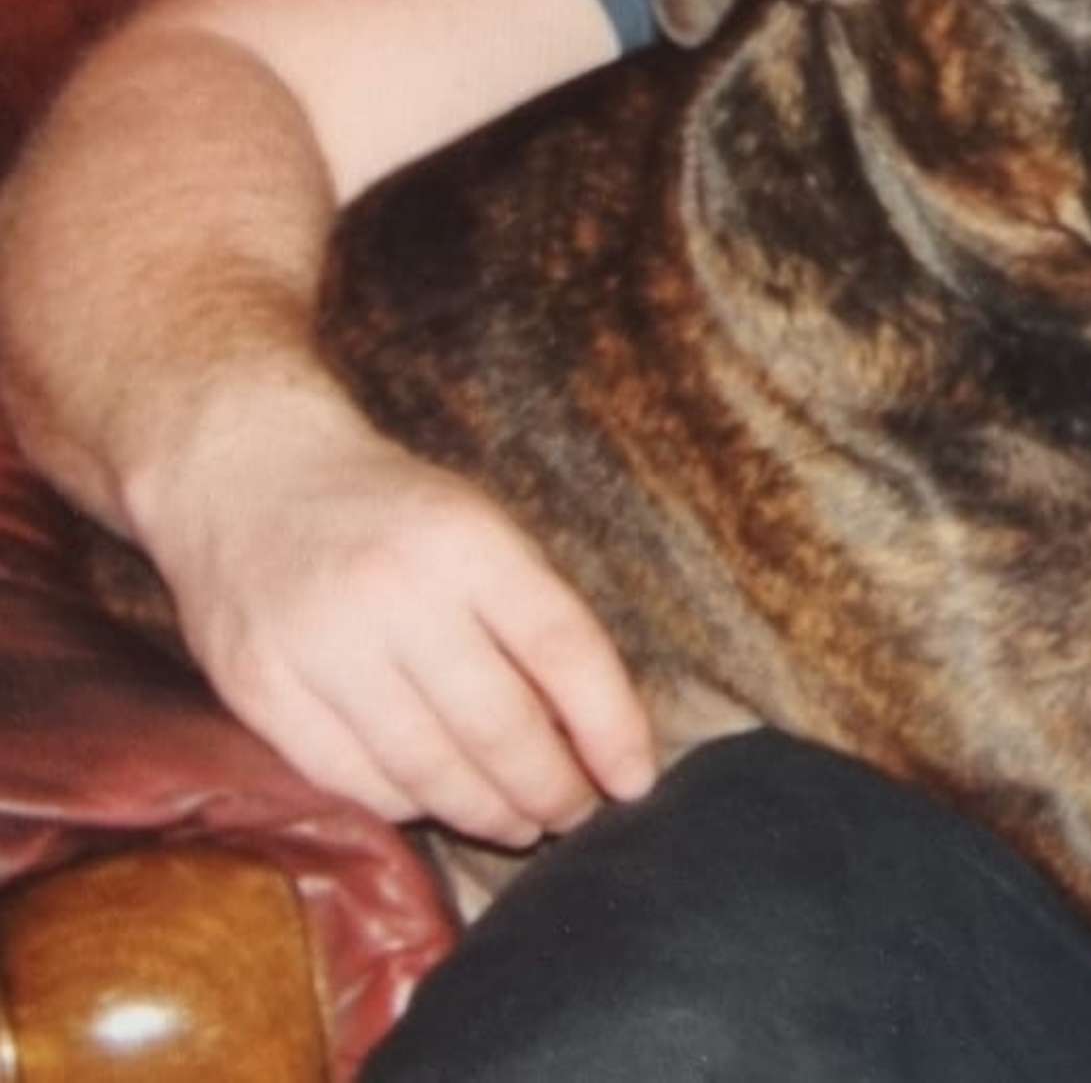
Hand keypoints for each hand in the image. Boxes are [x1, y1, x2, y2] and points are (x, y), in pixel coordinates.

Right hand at [133, 378, 655, 845]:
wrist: (245, 476)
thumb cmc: (389, 510)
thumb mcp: (479, 525)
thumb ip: (532, 613)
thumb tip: (595, 726)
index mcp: (467, 541)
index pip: (562, 649)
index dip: (609, 725)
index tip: (635, 779)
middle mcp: (395, 594)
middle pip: (498, 725)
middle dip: (552, 788)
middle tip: (577, 813)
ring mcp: (320, 647)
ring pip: (426, 770)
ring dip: (486, 812)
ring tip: (522, 823)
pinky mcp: (259, 693)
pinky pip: (352, 782)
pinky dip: (408, 806)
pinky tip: (438, 803)